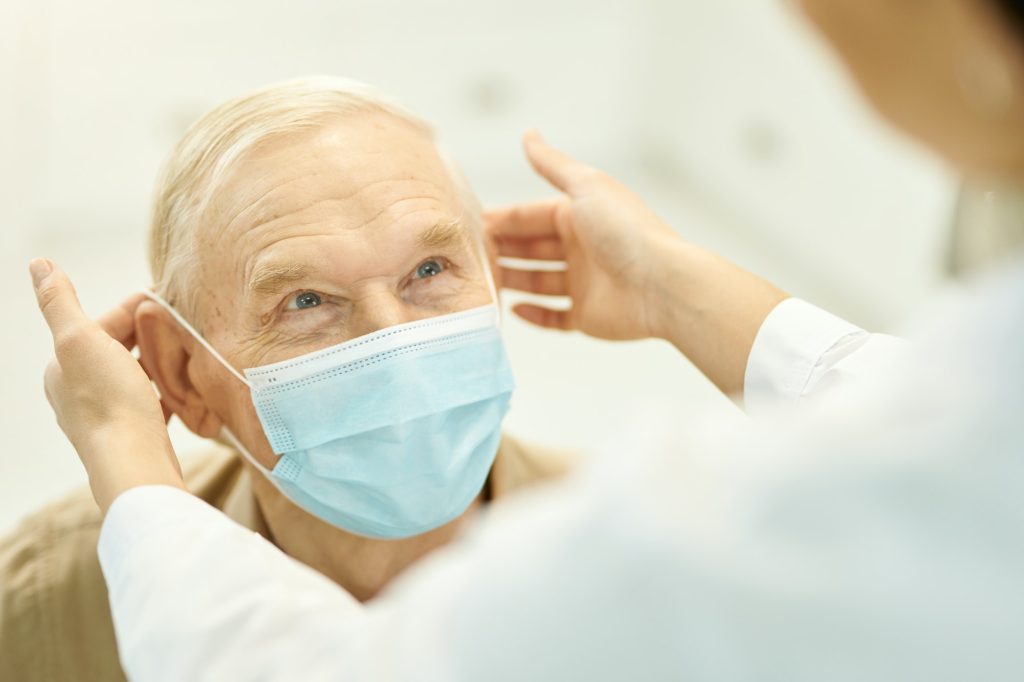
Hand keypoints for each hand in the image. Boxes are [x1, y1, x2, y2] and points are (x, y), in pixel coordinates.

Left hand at [30, 259, 184, 513]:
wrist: (134, 463)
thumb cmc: (109, 401)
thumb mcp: (80, 339)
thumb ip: (60, 301)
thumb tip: (38, 263)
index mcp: (64, 365)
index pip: (105, 322)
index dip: (137, 310)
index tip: (170, 304)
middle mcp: (79, 390)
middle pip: (122, 348)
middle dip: (151, 336)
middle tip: (186, 328)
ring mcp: (108, 413)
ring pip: (139, 374)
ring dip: (163, 362)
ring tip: (189, 356)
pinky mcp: (134, 432)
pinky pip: (154, 401)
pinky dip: (170, 390)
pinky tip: (186, 389)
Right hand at [487, 131, 684, 340]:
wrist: (661, 284)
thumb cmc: (627, 231)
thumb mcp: (586, 186)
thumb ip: (552, 164)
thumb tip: (528, 135)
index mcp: (579, 215)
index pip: (530, 216)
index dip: (502, 220)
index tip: (470, 227)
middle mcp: (581, 248)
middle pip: (531, 249)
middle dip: (502, 251)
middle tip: (468, 257)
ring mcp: (584, 283)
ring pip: (537, 282)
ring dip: (512, 281)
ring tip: (483, 283)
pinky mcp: (587, 316)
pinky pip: (554, 317)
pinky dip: (534, 315)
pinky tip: (514, 309)